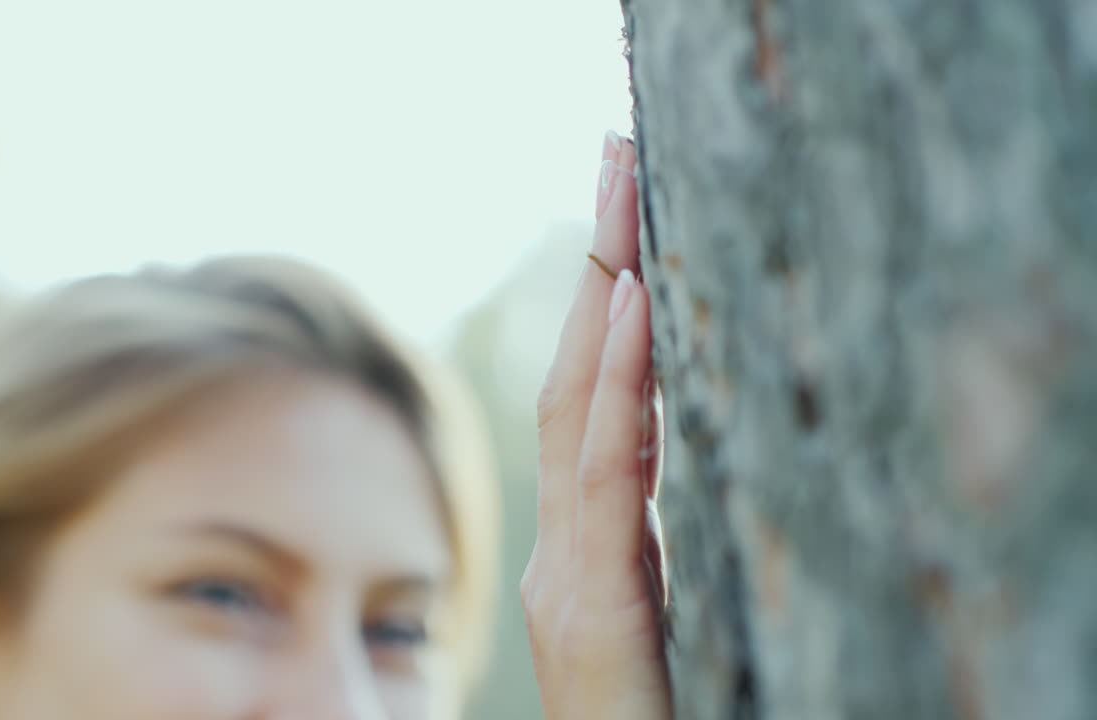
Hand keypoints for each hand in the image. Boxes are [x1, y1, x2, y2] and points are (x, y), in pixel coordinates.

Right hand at [522, 133, 672, 718]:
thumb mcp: (663, 623)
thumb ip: (653, 540)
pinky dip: (614, 384)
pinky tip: (628, 305)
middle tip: (614, 155)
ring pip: (578, 409)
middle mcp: (567, 551)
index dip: (599, 302)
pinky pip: (606, 476)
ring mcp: (571, 575)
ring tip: (622, 192)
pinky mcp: (595, 606)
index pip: (585, 402)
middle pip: (573, 379)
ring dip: (603, 292)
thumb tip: (670, 437)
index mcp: (584, 552)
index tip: (620, 207)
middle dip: (596, 262)